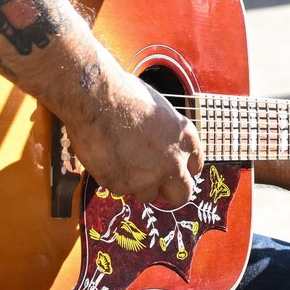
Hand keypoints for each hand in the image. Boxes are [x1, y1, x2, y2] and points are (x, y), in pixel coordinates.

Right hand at [66, 66, 201, 206]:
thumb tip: (163, 143)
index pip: (195, 167)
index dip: (182, 168)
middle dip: (168, 190)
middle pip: (181, 194)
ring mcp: (149, 177)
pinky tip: (107, 157)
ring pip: (147, 195)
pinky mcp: (123, 185)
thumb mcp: (158, 108)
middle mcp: (173, 161)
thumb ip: (167, 133)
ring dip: (137, 183)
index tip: (172, 168)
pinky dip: (115, 178)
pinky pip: (121, 189)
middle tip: (153, 180)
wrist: (95, 99)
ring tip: (122, 160)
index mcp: (185, 137)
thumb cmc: (123, 94)